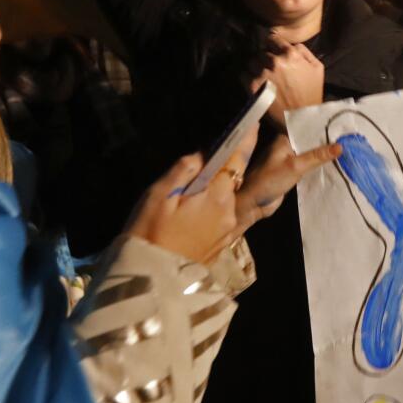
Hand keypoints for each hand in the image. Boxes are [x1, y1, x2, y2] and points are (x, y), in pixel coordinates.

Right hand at [125, 128, 259, 265]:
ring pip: (232, 197)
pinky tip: (210, 199)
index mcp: (217, 197)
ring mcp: (229, 231)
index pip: (236, 160)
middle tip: (237, 142)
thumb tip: (204, 154)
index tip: (253, 121)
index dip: (244, 138)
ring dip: (228, 183)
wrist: (150, 281)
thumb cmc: (148, 234)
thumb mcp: (157, 196)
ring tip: (216, 173)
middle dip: (236, 162)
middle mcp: (231, 213)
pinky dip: (223, 202)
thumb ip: (184, 170)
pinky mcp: (222, 243)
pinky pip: (227, 214)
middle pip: (237, 179)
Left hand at [235, 135, 341, 223]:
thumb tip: (340, 146)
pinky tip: (334, 167)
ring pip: (309, 156)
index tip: (344, 130)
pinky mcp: (291, 174)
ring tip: (346, 153)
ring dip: (323, 157)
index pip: (308, 130)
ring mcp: (288, 161)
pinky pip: (307, 168)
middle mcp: (286, 147)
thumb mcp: (295, 167)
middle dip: (326, 144)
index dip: (324, 130)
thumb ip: (317, 156)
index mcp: (284, 139)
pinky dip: (318, 167)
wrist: (253, 204)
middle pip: (310, 143)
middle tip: (350, 142)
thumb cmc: (270, 180)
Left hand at [251, 43, 325, 126]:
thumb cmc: (312, 93)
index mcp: (290, 54)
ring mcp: (261, 73)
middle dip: (265, 58)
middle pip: (262, 51)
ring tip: (263, 76)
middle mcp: (274, 61)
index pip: (272, 38)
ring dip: (256, 67)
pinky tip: (257, 84)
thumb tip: (290, 43)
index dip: (273, 45)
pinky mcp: (252, 86)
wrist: (301, 119)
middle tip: (270, 68)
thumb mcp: (317, 68)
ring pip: (252, 61)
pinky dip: (248, 77)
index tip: (273, 51)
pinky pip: (244, 74)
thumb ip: (304, 51)